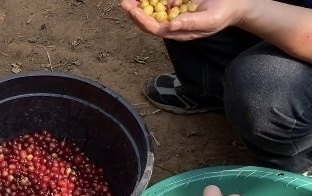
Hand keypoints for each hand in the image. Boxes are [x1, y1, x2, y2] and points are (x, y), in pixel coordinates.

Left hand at [121, 0, 244, 40]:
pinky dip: (148, 0)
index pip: (154, 28)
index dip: (142, 20)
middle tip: (124, 2)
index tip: (133, 10)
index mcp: (177, 32)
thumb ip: (190, 25)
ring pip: (149, 11)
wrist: (233, 6)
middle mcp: (171, 25)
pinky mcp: (173, 5)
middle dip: (133, 12)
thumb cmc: (222, 15)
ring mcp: (171, 15)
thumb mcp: (209, 20)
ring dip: (137, 5)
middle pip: (146, 21)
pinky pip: (157, 3)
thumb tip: (169, 27)